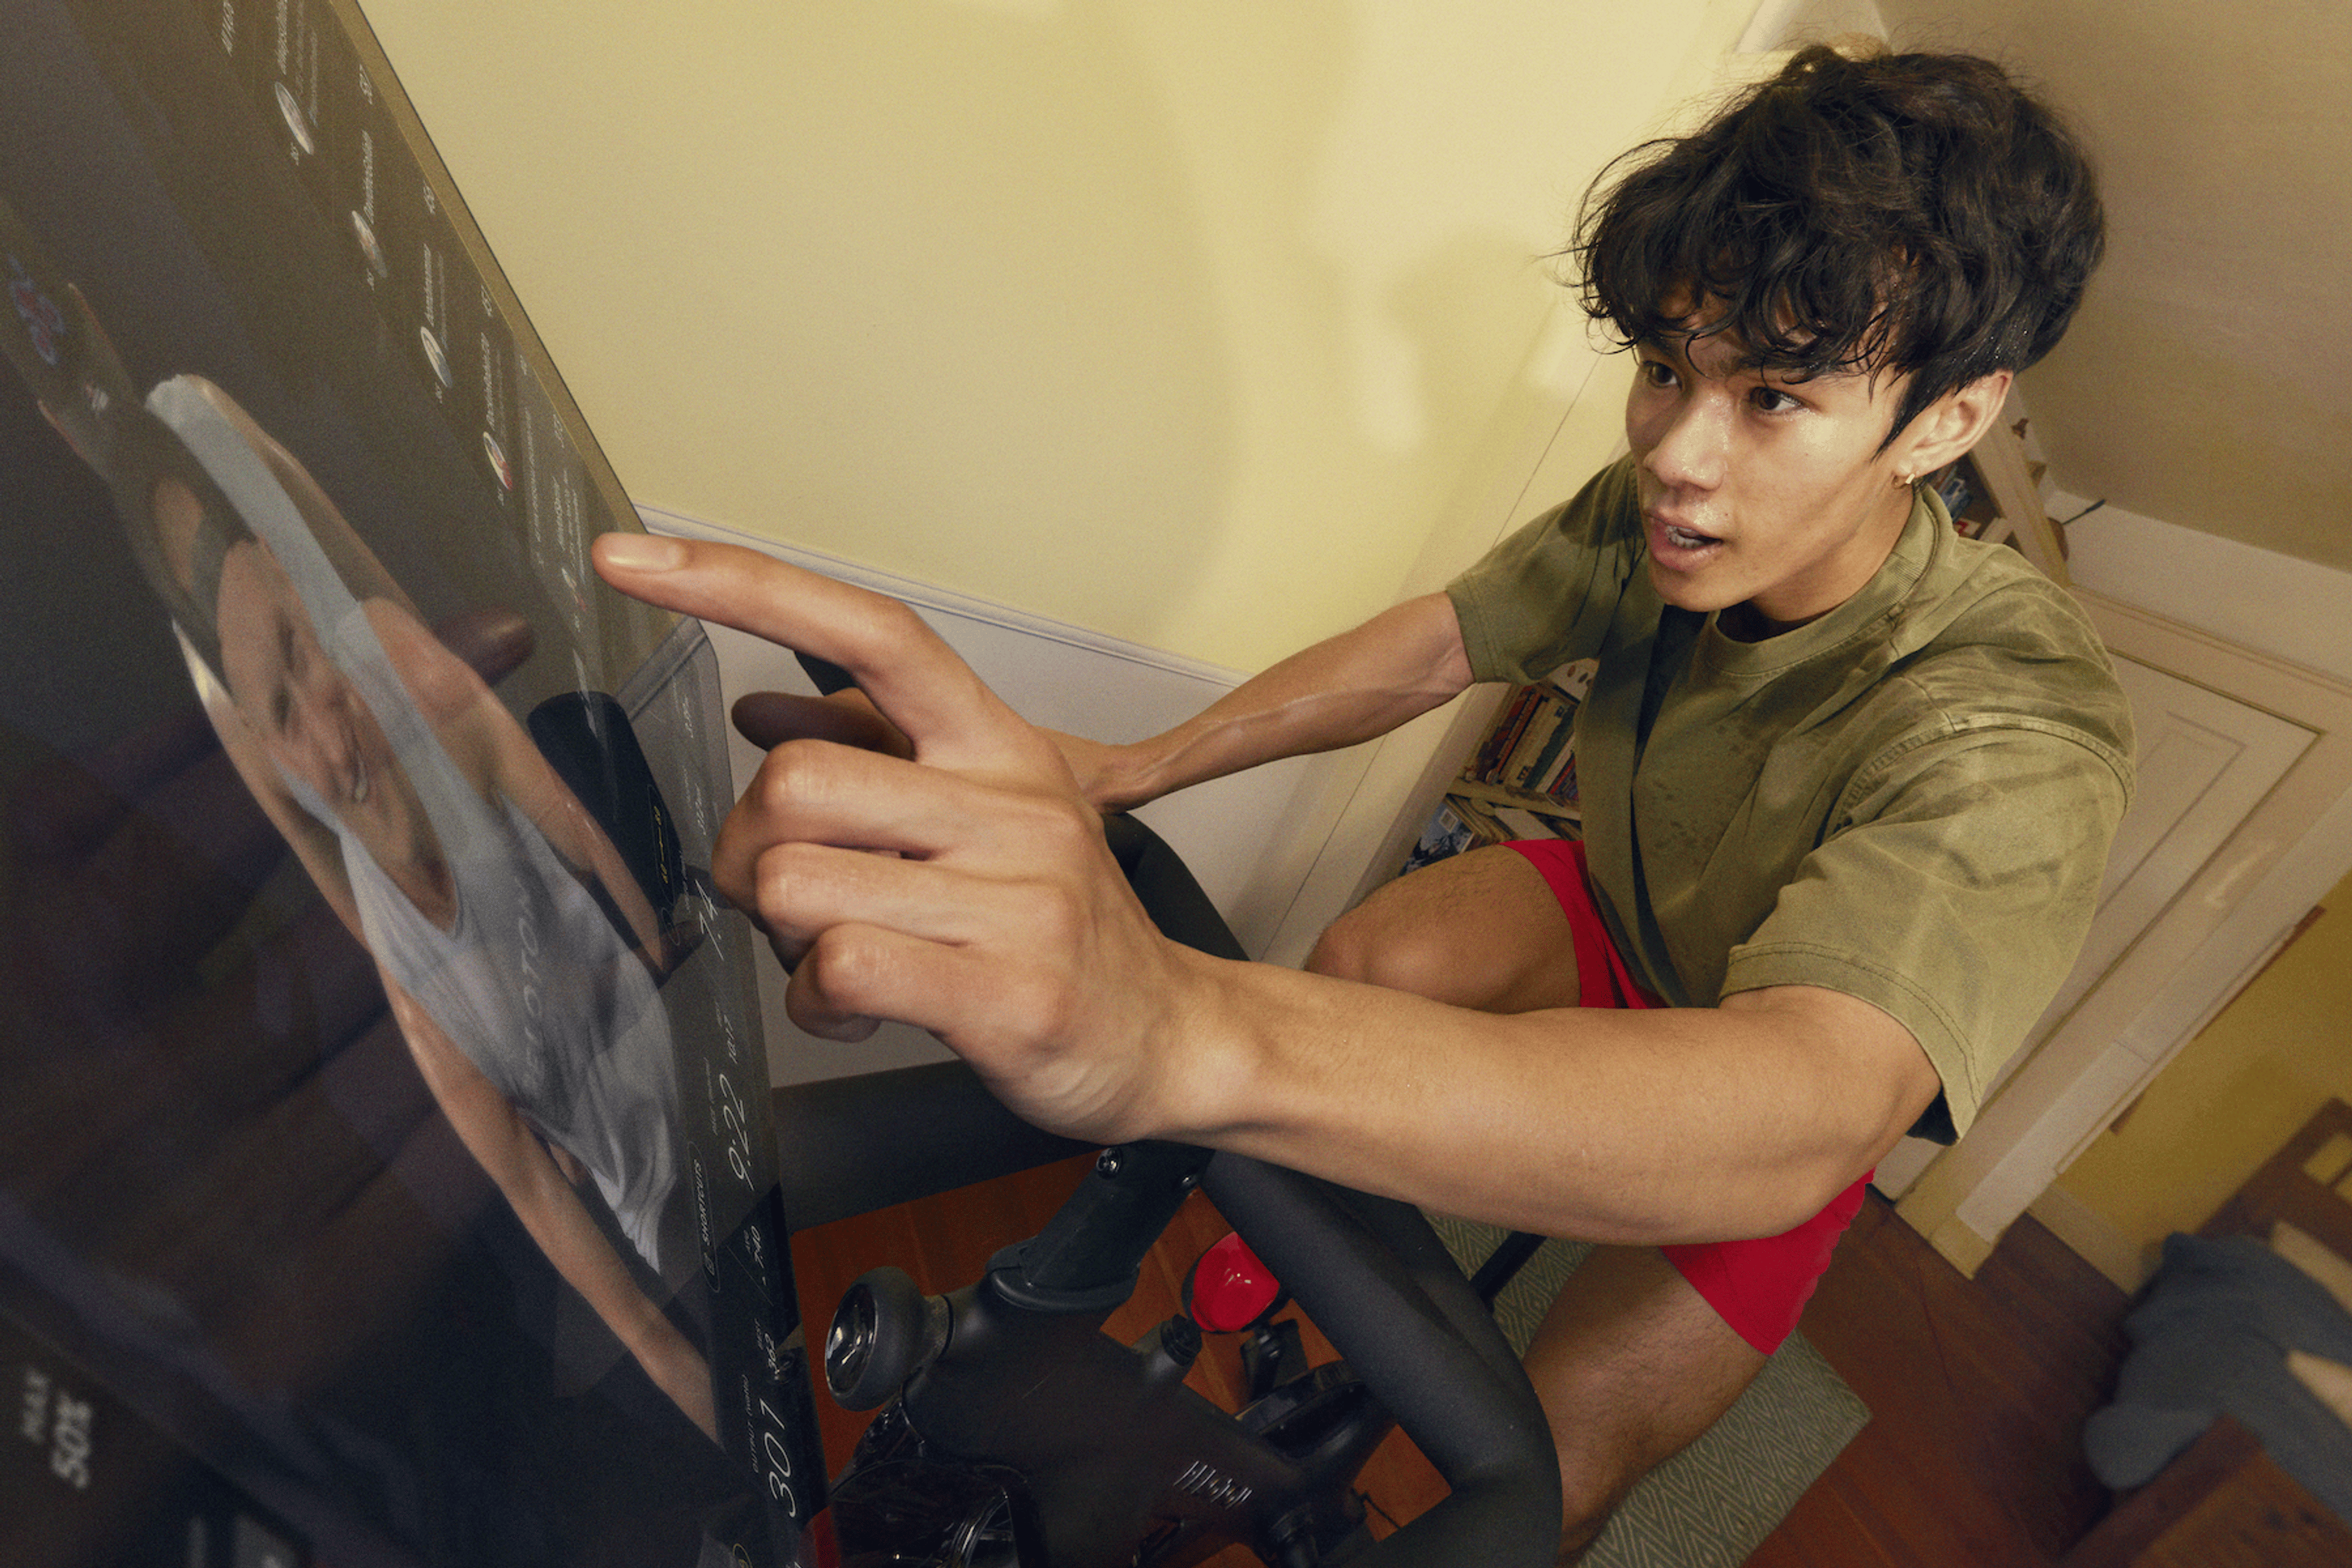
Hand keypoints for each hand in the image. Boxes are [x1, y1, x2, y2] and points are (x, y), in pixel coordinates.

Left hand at [591, 534, 1209, 1144]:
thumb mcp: (977, 818)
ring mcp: (1019, 898)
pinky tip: (862, 1009)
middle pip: (791, 784)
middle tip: (797, 906)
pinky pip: (840, 968)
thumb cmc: (1054, 928)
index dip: (745, 585)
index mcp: (998, 744)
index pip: (869, 632)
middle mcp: (1013, 803)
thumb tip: (758, 708)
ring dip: (785, 941)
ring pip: (795, 884)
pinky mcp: (1011, 992)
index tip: (632, 560)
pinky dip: (818, 1002)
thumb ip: (871, 757)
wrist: (1171, 1036)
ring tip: (846, 959)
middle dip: (753, 855)